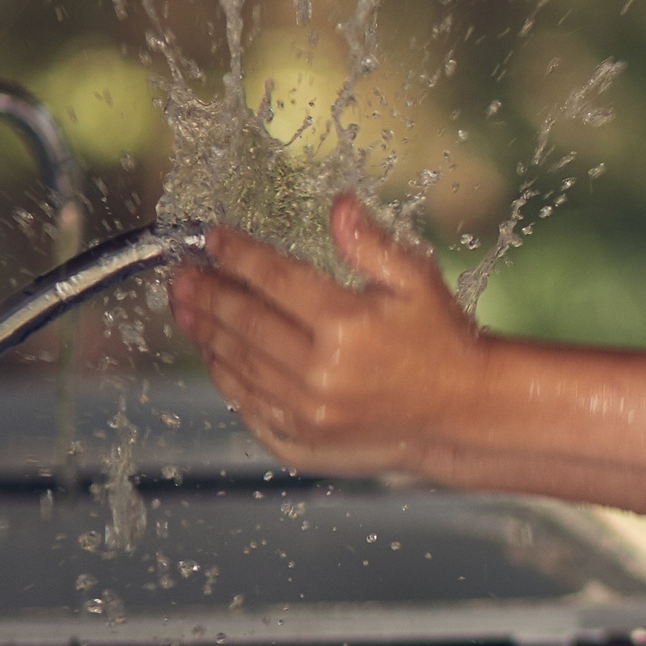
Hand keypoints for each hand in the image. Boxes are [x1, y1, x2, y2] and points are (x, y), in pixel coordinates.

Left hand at [170, 192, 486, 474]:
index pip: (273, 279)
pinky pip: (247, 406)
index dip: (237, 254)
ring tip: (186, 309)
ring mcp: (308, 412)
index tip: (214, 238)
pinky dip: (225, 378)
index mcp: (347, 324)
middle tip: (182, 275)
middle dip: (206, 293)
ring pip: (236, 365)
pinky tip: (215, 355)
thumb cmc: (443, 340)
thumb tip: (339, 205)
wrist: (463, 412)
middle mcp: (321, 371)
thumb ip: (372, 243)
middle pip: (244, 322)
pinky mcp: (303, 441)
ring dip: (206, 334)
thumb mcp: (417, 281)